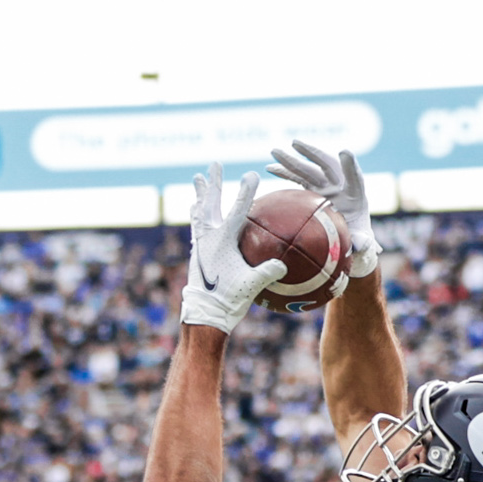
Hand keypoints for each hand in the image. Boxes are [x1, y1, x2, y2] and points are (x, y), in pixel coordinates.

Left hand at [181, 163, 285, 331]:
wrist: (203, 317)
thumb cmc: (228, 302)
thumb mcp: (252, 286)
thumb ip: (268, 272)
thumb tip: (285, 262)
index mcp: (222, 242)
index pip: (236, 211)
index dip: (246, 192)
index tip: (252, 173)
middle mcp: (208, 239)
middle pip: (211, 204)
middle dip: (214, 184)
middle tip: (213, 164)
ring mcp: (201, 246)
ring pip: (200, 213)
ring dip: (201, 195)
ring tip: (198, 179)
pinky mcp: (197, 254)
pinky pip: (198, 227)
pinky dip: (199, 215)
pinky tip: (199, 211)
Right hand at [265, 140, 378, 274]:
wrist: (349, 237)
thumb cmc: (358, 239)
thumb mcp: (363, 242)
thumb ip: (363, 242)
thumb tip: (359, 244)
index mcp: (356, 194)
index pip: (354, 177)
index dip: (350, 166)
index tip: (344, 152)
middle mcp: (340, 184)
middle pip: (325, 166)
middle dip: (310, 154)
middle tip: (295, 144)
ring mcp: (325, 185)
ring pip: (308, 169)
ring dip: (291, 160)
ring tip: (274, 152)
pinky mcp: (313, 189)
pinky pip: (298, 178)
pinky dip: (285, 172)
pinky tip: (270, 168)